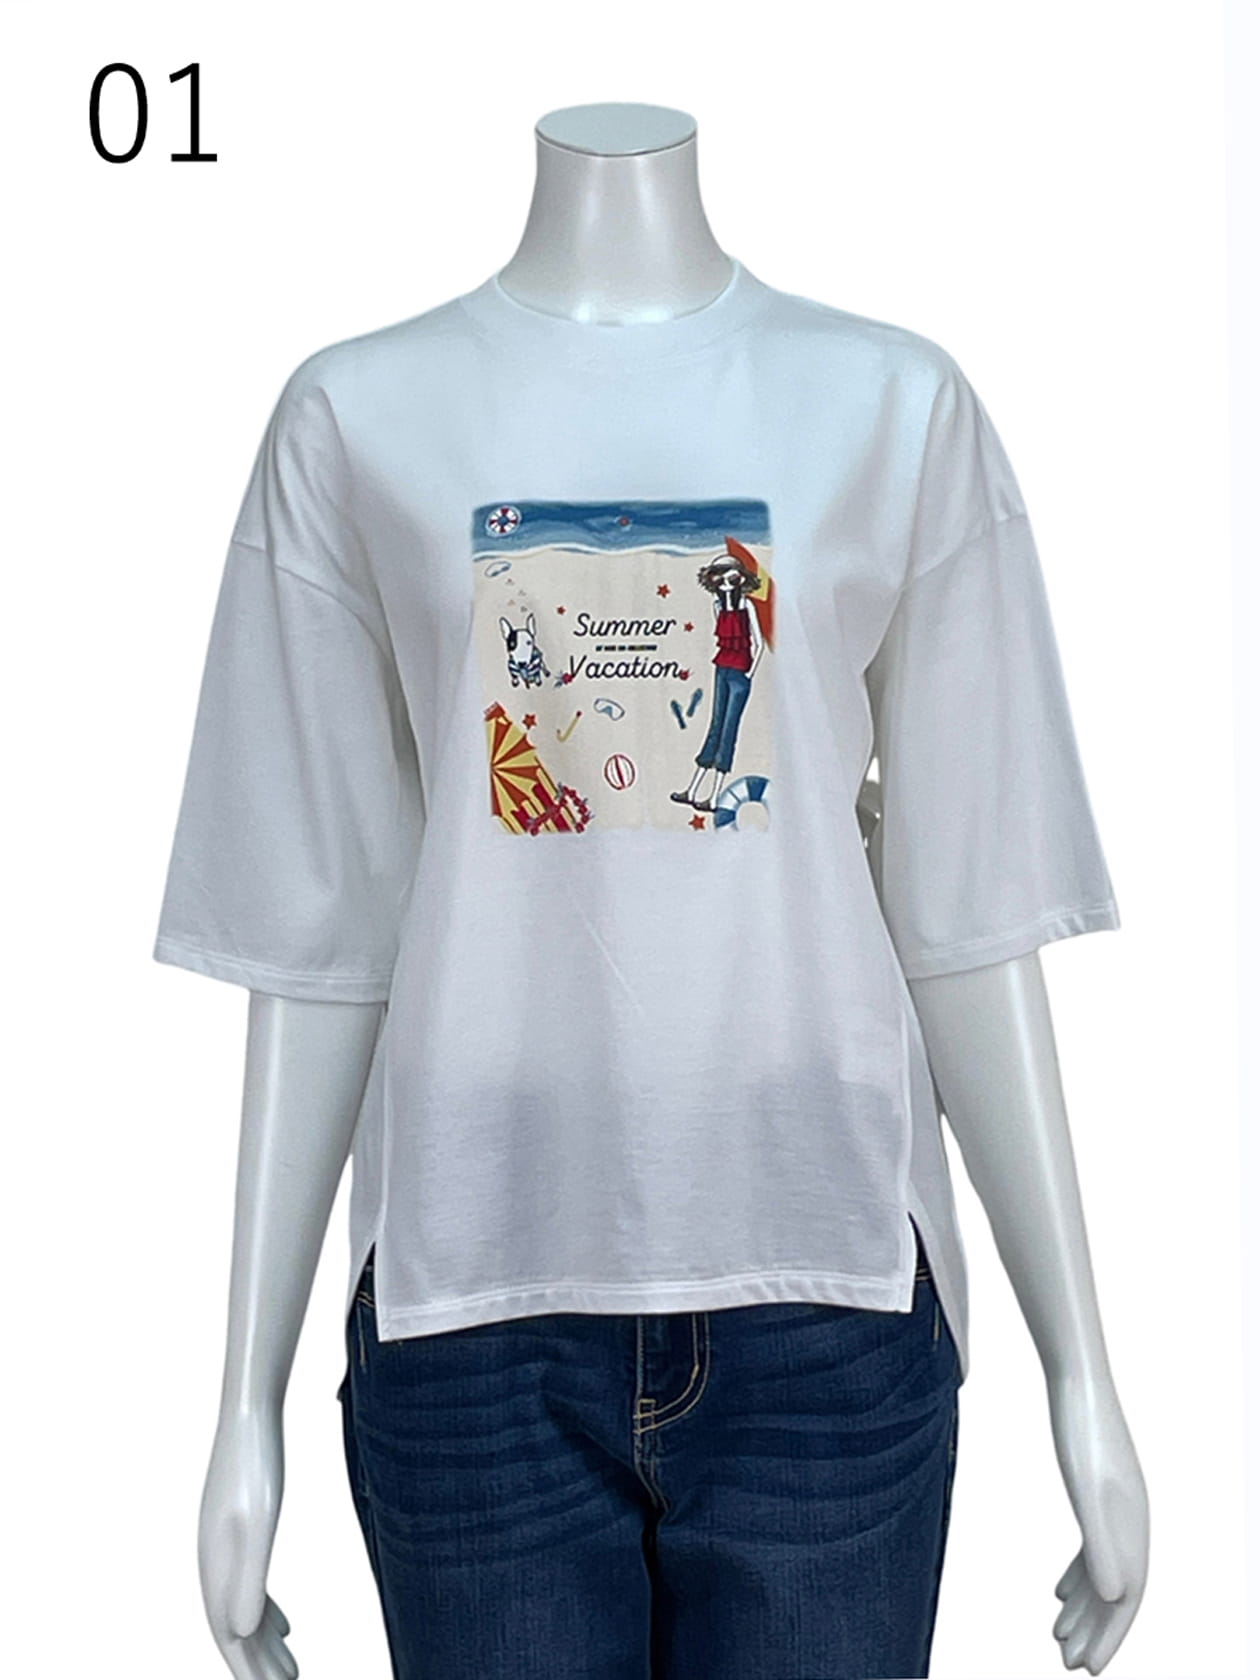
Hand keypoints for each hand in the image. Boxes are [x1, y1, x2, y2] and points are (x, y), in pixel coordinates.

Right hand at [199, 1402, 297, 1677]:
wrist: (250, 1411)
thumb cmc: (256, 1464)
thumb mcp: (258, 1522)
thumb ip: (248, 1577)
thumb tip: (239, 1635)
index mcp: (216, 1565)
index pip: (229, 1636)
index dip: (249, 1670)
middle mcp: (214, 1561)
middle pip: (235, 1629)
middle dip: (260, 1665)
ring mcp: (224, 1545)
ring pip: (243, 1610)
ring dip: (266, 1644)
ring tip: (292, 1670)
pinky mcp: (239, 1529)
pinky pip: (249, 1585)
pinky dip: (267, 1612)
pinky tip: (286, 1623)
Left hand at [1046, 1369, 1149, 1672]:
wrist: (1077, 1380)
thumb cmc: (1081, 1430)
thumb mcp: (1088, 1489)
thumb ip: (1103, 1543)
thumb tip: (1116, 1598)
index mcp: (1133, 1527)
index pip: (1126, 1599)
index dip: (1109, 1637)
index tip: (1087, 1669)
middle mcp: (1131, 1522)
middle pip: (1116, 1592)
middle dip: (1095, 1631)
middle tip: (1068, 1664)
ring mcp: (1115, 1508)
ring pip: (1103, 1573)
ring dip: (1083, 1608)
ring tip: (1059, 1638)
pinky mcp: (1097, 1493)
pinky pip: (1093, 1548)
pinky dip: (1077, 1575)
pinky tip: (1058, 1591)